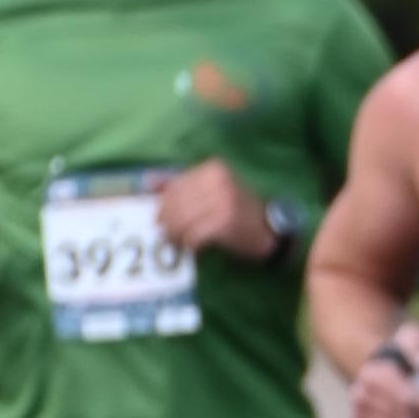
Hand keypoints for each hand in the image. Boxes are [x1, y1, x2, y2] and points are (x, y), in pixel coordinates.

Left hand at [156, 158, 277, 260]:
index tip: (159, 219)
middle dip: (166, 221)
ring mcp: (223, 201)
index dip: (164, 204)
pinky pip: (195, 235)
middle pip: (177, 203)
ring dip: (175, 235)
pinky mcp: (226, 223)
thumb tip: (147, 181)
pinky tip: (190, 248)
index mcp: (213, 169)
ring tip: (174, 243)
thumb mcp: (213, 188)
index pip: (176, 186)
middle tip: (164, 234)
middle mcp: (218, 181)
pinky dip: (189, 244)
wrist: (271, 229)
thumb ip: (182, 182)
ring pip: (183, 220)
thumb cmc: (239, 209)